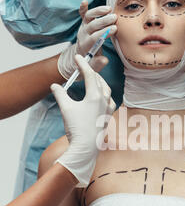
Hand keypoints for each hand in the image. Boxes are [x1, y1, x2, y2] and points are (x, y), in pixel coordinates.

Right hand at [51, 55, 115, 186]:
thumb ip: (60, 94)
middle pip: (99, 81)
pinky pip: (109, 101)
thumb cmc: (76, 128)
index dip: (83, 64)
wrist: (86, 148)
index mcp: (95, 96)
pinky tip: (101, 98)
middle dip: (91, 72)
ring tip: (93, 79)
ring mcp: (108, 110)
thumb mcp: (65, 109)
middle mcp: (104, 101)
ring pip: (107, 91)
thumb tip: (54, 86)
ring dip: (99, 83)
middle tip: (83, 67)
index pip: (89, 75)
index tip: (78, 57)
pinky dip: (105, 95)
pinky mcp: (108, 118)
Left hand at [57, 1, 116, 80]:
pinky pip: (82, 14)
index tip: (114, 29)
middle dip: (104, 21)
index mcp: (86, 45)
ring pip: (89, 17)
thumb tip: (105, 60)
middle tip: (115, 18)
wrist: (82, 56)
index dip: (104, 33)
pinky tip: (85, 1)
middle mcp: (83, 34)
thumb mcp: (95, 65)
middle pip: (92, 25)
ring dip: (98, 12)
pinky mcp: (83, 23)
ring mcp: (83, 27)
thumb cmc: (91, 60)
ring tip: (109, 9)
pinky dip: (83, 8)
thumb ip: (99, 63)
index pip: (95, 37)